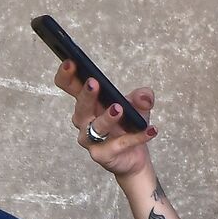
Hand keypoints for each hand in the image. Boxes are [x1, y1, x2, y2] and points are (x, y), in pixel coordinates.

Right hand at [54, 59, 159, 180]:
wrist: (134, 156)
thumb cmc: (128, 125)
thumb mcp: (139, 106)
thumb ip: (142, 98)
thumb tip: (144, 95)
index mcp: (88, 102)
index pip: (69, 86)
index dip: (66, 75)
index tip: (71, 62)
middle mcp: (84, 120)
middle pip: (80, 107)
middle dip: (86, 95)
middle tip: (93, 83)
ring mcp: (91, 139)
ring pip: (95, 127)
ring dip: (106, 117)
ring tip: (118, 108)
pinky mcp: (102, 155)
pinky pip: (119, 144)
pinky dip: (136, 137)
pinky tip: (151, 130)